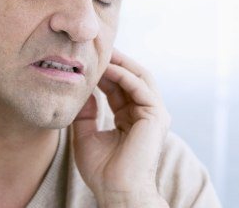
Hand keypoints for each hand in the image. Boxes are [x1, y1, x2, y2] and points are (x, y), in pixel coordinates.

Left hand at [73, 49, 170, 207]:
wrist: (115, 191)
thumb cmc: (102, 170)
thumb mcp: (85, 135)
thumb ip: (85, 112)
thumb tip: (82, 90)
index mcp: (130, 117)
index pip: (118, 86)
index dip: (103, 71)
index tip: (85, 59)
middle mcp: (144, 113)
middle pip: (131, 77)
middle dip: (114, 61)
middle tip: (95, 47)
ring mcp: (153, 113)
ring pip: (139, 77)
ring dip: (119, 62)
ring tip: (101, 51)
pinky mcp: (156, 115)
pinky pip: (139, 87)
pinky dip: (123, 74)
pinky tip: (106, 68)